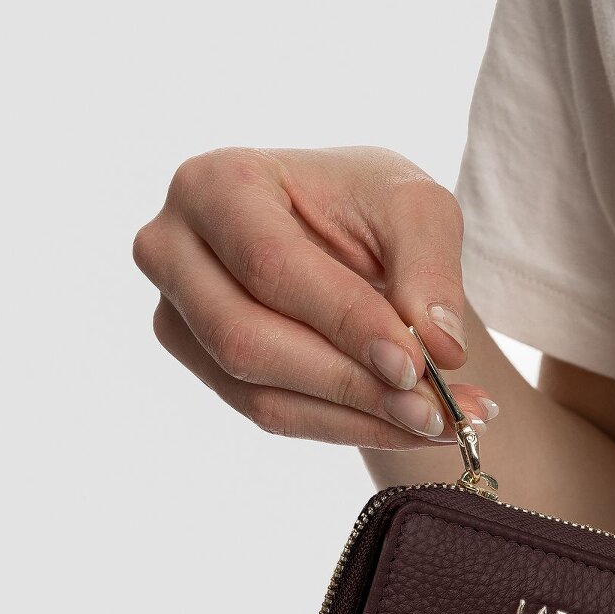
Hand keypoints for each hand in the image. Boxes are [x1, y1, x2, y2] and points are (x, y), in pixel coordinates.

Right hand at [133, 147, 496, 445]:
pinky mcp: (205, 369)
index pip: (271, 266)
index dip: (343, 321)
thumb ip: (431, 269)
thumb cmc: (367, 204)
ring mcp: (178, 318)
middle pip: (248, 340)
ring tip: (440, 425)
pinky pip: (274, 417)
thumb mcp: (415, 208)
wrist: (340, 230)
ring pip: (259, 393)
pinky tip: (412, 429)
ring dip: (357, 419)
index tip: (416, 365)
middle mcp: (173, 251)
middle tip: (435, 412)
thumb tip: (441, 348)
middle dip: (350, 384)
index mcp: (214, 185)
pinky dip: (349, 428)